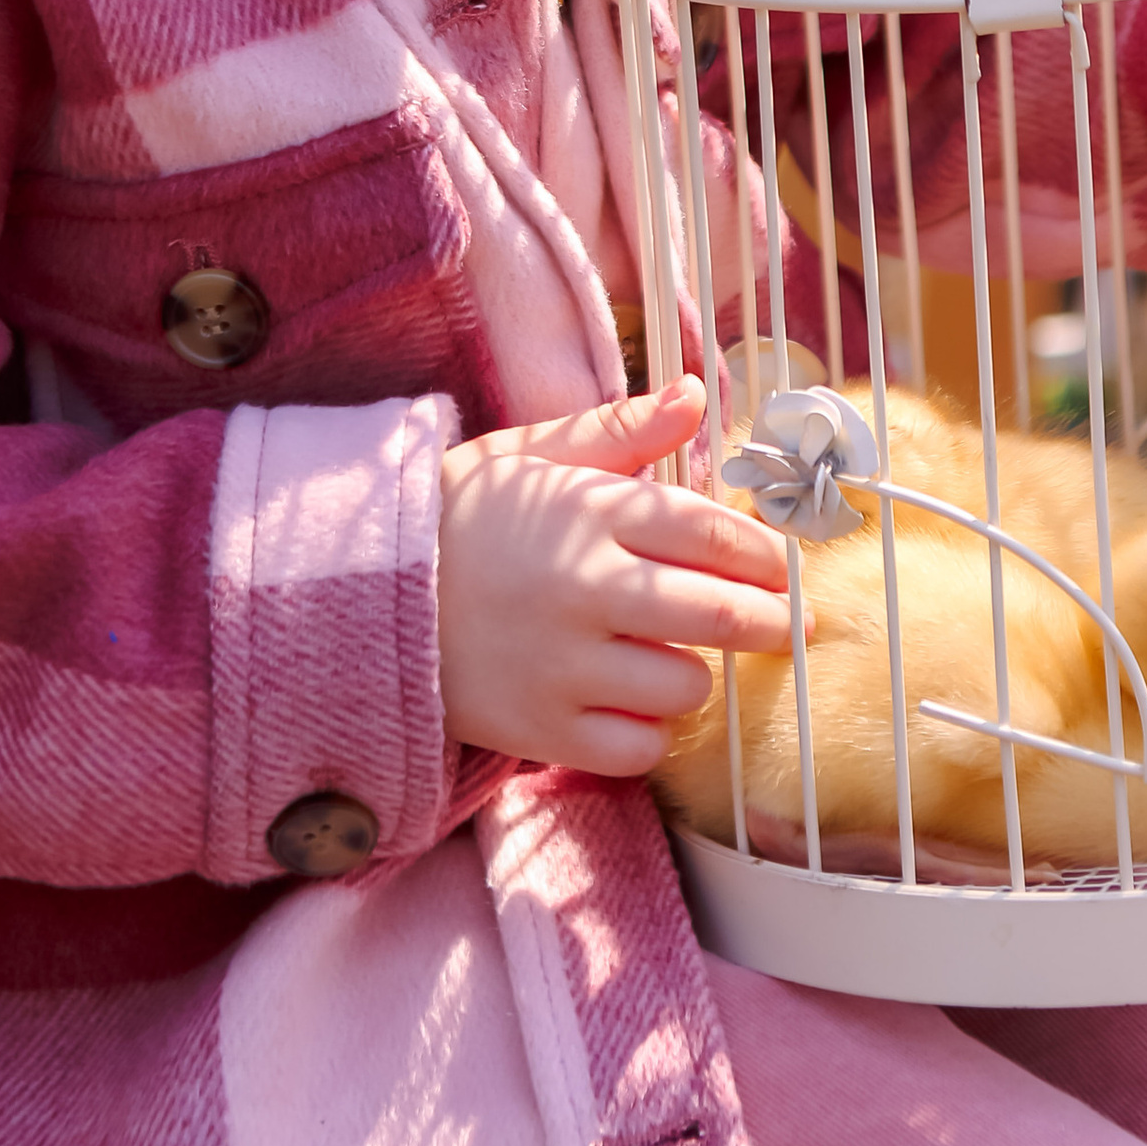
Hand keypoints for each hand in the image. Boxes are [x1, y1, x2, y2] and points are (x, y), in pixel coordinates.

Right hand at [436, 377, 791, 776]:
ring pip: (687, 687)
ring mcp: (565, 666)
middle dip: (769, 622)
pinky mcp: (544, 730)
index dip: (765, 557)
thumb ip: (621, 430)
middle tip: (781, 625)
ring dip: (695, 674)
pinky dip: (648, 731)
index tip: (780, 570)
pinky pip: (639, 748)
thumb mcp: (532, 456)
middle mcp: (586, 588)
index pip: (715, 535)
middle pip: (721, 614)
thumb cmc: (464, 519)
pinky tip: (629, 701)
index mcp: (590, 511)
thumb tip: (698, 397)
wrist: (366, 594)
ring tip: (671, 655)